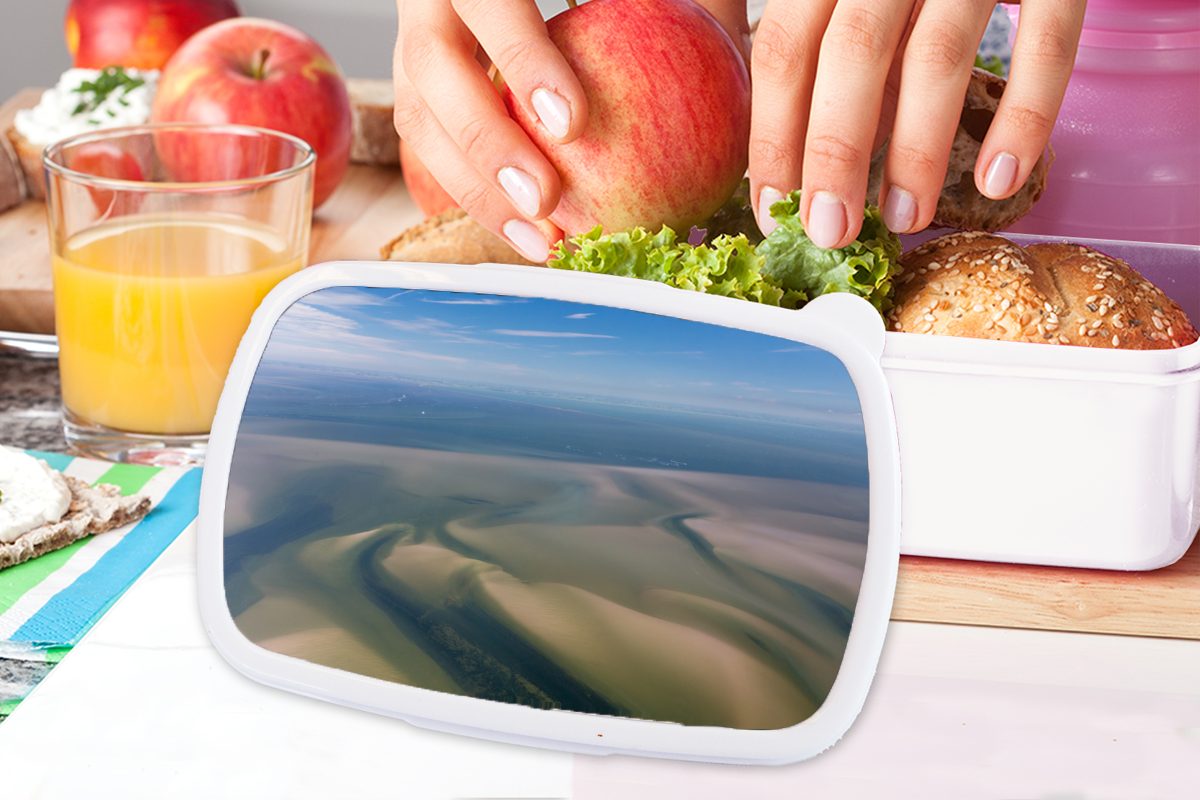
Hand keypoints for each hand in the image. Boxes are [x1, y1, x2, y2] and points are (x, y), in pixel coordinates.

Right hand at [393, 0, 747, 261]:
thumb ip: (675, 5)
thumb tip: (736, 60)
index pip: (488, 1)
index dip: (524, 64)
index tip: (574, 123)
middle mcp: (434, 1)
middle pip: (432, 72)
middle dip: (485, 144)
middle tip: (545, 200)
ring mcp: (414, 44)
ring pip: (421, 120)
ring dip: (477, 191)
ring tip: (541, 242)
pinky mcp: (420, 89)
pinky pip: (433, 147)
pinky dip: (478, 197)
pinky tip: (531, 239)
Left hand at [748, 0, 1085, 246]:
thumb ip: (782, 28)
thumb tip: (759, 132)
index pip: (784, 47)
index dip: (773, 133)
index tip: (774, 207)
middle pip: (853, 54)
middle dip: (836, 153)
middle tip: (832, 232)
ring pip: (938, 54)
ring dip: (918, 151)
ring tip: (906, 219)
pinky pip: (1048, 40)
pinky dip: (1024, 118)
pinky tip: (998, 182)